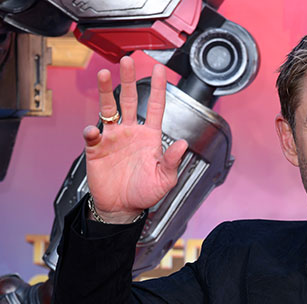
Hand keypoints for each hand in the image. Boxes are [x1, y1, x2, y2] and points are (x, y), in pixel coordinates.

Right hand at [83, 56, 187, 222]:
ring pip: (108, 108)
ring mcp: (113, 138)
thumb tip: (183, 144)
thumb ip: (172, 161)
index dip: (158, 89)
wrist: (123, 208)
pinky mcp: (97, 148)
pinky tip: (94, 132)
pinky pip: (92, 135)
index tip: (158, 70)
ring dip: (106, 92)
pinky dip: (92, 132)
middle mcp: (131, 133)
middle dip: (129, 80)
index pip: (156, 108)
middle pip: (130, 100)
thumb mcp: (165, 180)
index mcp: (150, 138)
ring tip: (105, 75)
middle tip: (127, 60)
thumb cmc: (145, 194)